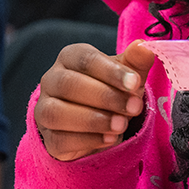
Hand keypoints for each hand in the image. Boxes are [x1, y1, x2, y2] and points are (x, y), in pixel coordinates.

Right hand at [34, 41, 155, 160]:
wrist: (98, 124)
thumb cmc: (111, 90)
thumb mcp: (126, 76)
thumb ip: (135, 62)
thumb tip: (145, 47)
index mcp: (70, 57)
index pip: (85, 59)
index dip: (111, 71)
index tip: (135, 82)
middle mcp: (51, 80)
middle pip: (69, 84)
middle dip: (105, 97)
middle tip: (134, 107)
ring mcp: (44, 110)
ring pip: (57, 113)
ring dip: (93, 120)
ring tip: (121, 125)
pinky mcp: (48, 138)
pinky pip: (60, 140)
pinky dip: (88, 141)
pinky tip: (110, 139)